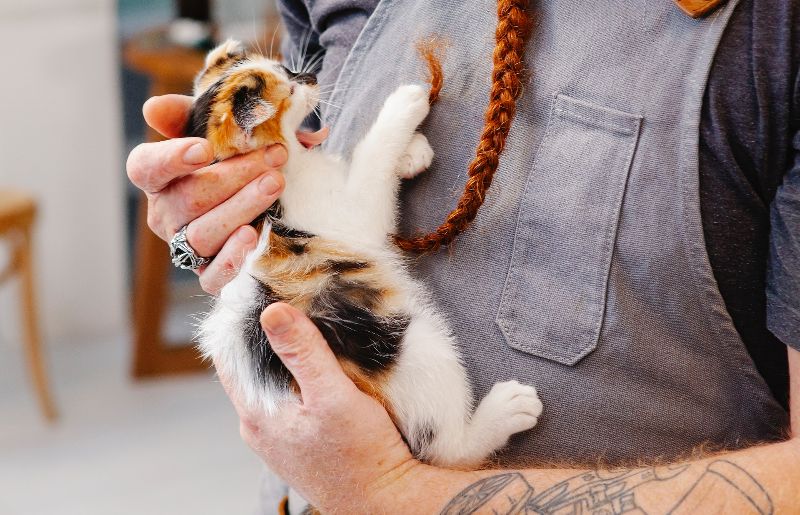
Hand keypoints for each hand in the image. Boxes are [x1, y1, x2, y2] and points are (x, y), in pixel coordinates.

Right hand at [126, 94, 328, 294]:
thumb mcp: (218, 128)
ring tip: (275, 184)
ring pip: (204, 234)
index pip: (146, 168)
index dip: (171, 159)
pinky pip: (212, 277)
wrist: (264, 194)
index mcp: (158, 177)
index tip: (204, 148)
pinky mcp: (208, 275)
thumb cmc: (234, 156)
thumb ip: (196, 113)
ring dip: (242, 207)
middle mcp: (165, 215)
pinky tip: (253, 237)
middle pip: (188, 199)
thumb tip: (153, 108)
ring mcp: (184, 248)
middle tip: (274, 156)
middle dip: (234, 176)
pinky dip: (232, 259)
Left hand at [218, 303, 418, 511]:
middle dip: (264, 334)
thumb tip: (271, 311)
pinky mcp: (298, 442)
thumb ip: (303, 354)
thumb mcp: (334, 396)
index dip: (238, 322)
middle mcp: (259, 427)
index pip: (228, 356)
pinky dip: (297, 377)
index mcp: (258, 414)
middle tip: (286, 298)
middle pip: (248, 367)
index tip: (255, 290)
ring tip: (305, 325)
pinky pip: (288, 399)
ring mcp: (277, 437)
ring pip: (270, 383)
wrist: (385, 502)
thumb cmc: (362, 456)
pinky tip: (320, 366)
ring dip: (283, 357)